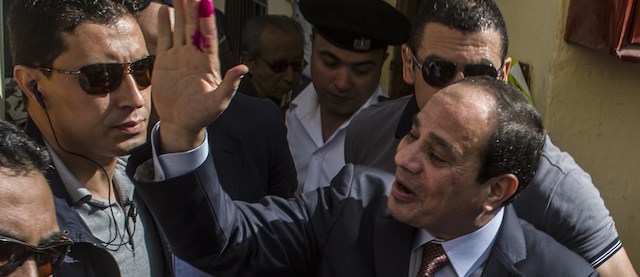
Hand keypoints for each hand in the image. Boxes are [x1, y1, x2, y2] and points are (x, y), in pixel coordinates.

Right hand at [152, 0, 247, 152]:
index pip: (208, 35)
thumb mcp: (219, 102)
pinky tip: (165, 11)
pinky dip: (165, 25)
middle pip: (194, 27)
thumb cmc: (202, 115)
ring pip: (180, 29)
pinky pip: (165, 39)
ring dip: (180, 11)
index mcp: (208, 63)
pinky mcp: (165, 62)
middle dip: (193, 8)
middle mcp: (194, 56)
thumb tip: (243, 68)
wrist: (181, 123)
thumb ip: (230, 85)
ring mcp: (179, 57)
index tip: (206, 0)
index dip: (207, 18)